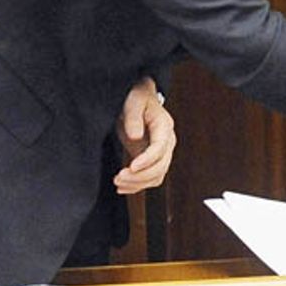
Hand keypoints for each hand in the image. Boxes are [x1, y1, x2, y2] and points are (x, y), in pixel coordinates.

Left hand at [114, 76, 175, 193]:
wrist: (138, 100)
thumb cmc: (137, 98)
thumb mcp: (133, 101)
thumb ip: (133, 117)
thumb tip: (135, 136)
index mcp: (164, 126)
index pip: (160, 148)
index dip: (147, 160)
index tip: (131, 167)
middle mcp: (167, 142)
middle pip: (160, 166)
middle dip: (140, 176)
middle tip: (119, 177)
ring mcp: (161, 153)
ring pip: (157, 176)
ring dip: (138, 184)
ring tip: (118, 182)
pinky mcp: (152, 160)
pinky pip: (150, 178)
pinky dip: (138, 186)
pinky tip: (123, 187)